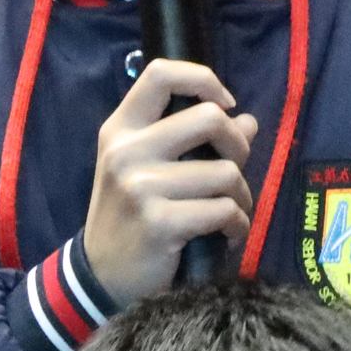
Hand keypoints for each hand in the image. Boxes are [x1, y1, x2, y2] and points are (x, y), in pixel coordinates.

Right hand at [81, 59, 258, 307]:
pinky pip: (224, 210)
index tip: (225, 106)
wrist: (102, 276)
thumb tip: (249, 121)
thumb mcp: (147, 169)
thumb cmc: (130, 215)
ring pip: (225, 172)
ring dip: (242, 196)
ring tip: (231, 211)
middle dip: (238, 145)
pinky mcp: (159, 222)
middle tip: (235, 170)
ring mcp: (140, 186)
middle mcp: (126, 151)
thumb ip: (194, 140)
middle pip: (209, 118)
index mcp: (121, 128)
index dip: (202, 79)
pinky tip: (227, 234)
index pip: (160, 74)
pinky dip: (237, 224)